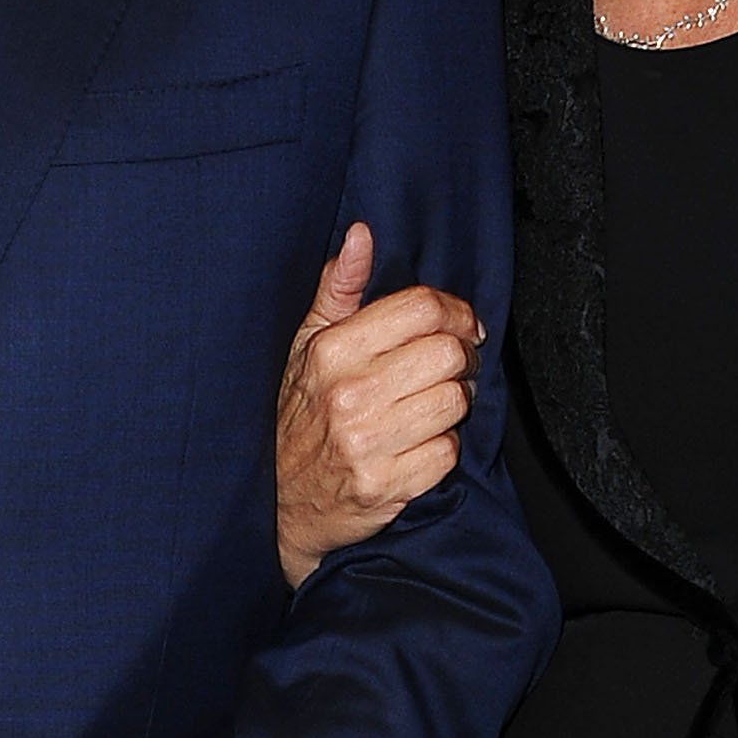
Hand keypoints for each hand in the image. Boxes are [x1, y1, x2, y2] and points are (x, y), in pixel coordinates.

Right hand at [274, 221, 481, 587]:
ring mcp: (367, 443)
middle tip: (450, 368)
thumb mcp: (305, 345)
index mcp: (332, 351)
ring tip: (430, 406)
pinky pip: (448, 452)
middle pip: (447, 354)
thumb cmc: (296, 414)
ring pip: (455, 402)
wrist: (277, 503)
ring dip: (453, 404)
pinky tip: (419, 444)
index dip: (455, 312)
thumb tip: (361, 235)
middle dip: (460, 359)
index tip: (461, 325)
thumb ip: (338, 289)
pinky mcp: (386, 486)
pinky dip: (443, 449)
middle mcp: (349, 394)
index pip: (421, 309)